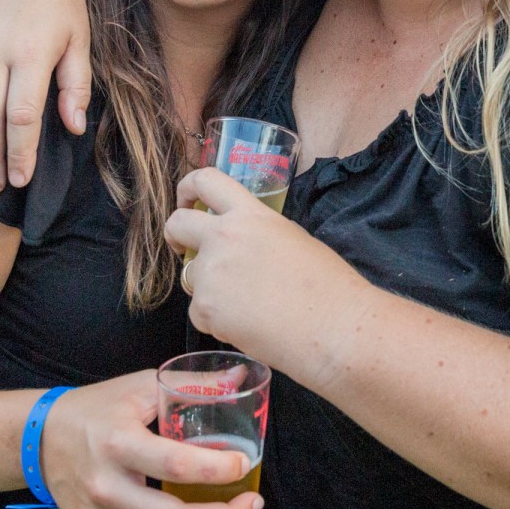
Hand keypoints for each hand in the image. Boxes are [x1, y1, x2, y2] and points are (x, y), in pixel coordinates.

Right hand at [40, 371, 261, 508]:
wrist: (41, 437)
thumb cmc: (97, 408)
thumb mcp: (140, 386)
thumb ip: (191, 383)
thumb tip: (239, 377)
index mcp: (119, 443)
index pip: (177, 464)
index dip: (218, 469)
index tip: (244, 465)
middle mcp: (106, 488)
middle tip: (250, 505)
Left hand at [165, 169, 368, 371]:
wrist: (334, 328)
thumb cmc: (327, 286)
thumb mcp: (291, 238)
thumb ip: (256, 233)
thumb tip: (239, 246)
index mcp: (251, 214)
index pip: (206, 180)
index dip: (187, 188)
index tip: (187, 203)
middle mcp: (225, 236)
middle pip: (177, 223)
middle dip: (175, 236)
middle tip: (184, 249)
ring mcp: (212, 272)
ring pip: (190, 276)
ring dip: (208, 288)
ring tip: (246, 305)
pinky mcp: (206, 308)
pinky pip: (198, 312)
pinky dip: (216, 321)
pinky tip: (248, 326)